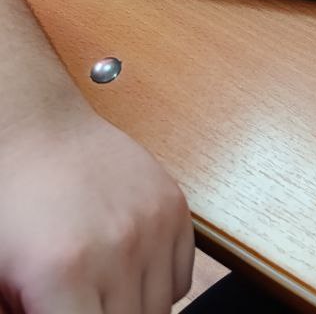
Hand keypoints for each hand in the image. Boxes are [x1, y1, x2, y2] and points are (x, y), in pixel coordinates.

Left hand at [0, 106, 193, 313]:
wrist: (40, 134)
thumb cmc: (12, 206)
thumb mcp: (1, 278)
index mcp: (64, 275)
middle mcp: (118, 249)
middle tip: (82, 303)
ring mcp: (153, 225)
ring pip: (161, 310)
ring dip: (134, 309)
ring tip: (102, 292)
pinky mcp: (175, 205)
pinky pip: (182, 277)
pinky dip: (161, 286)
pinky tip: (129, 271)